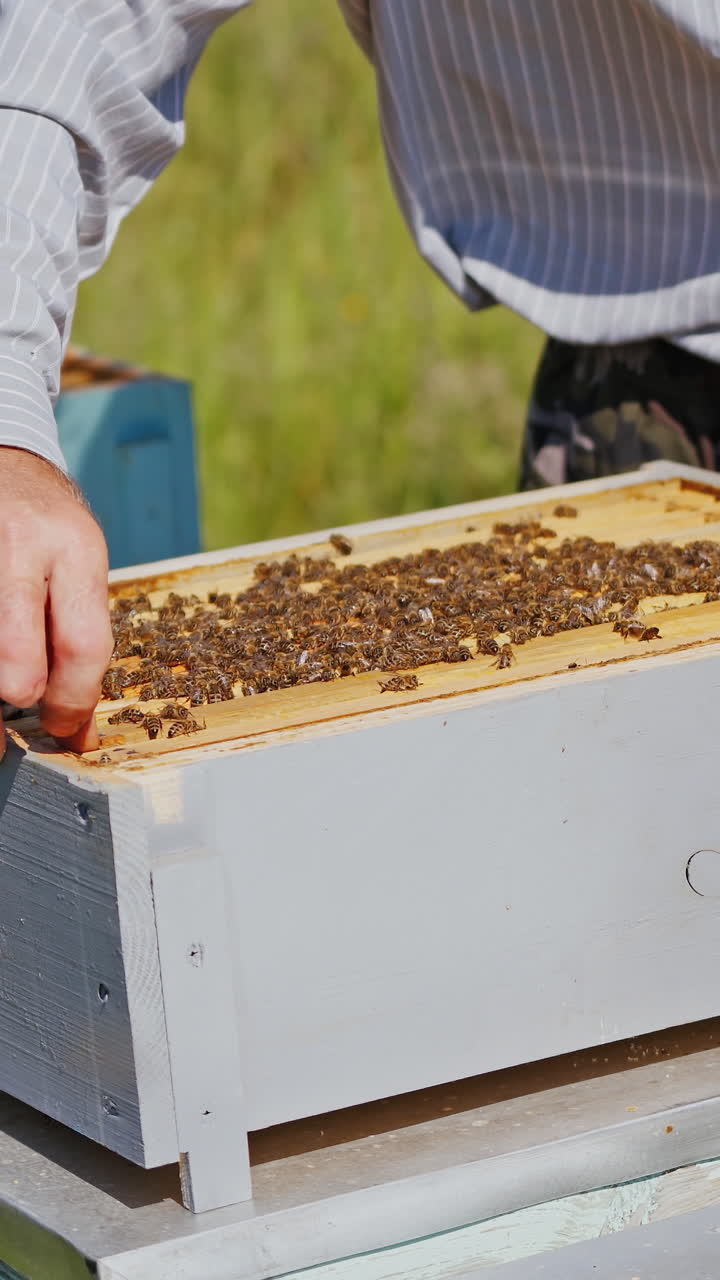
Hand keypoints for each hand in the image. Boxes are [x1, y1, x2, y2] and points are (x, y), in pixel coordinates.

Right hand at [0, 447, 112, 756]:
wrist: (5, 465)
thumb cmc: (46, 529)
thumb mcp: (79, 566)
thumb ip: (79, 641)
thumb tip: (77, 730)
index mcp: (75, 548)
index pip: (82, 643)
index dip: (75, 700)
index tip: (67, 729)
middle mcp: (20, 545)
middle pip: (18, 649)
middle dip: (21, 691)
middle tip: (22, 708)